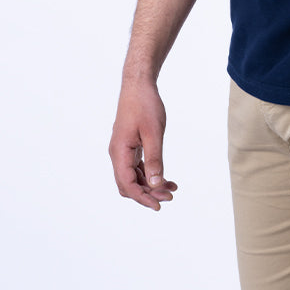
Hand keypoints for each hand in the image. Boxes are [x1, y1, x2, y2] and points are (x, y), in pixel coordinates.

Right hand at [109, 80, 177, 210]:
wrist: (138, 85)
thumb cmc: (145, 105)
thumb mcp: (153, 133)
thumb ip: (154, 159)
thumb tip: (155, 184)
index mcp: (119, 152)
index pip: (127, 184)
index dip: (143, 198)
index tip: (159, 205)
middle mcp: (117, 154)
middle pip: (128, 184)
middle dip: (147, 193)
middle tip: (169, 196)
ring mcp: (123, 150)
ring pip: (133, 177)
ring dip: (150, 185)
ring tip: (171, 189)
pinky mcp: (129, 146)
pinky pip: (137, 166)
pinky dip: (149, 173)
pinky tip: (165, 177)